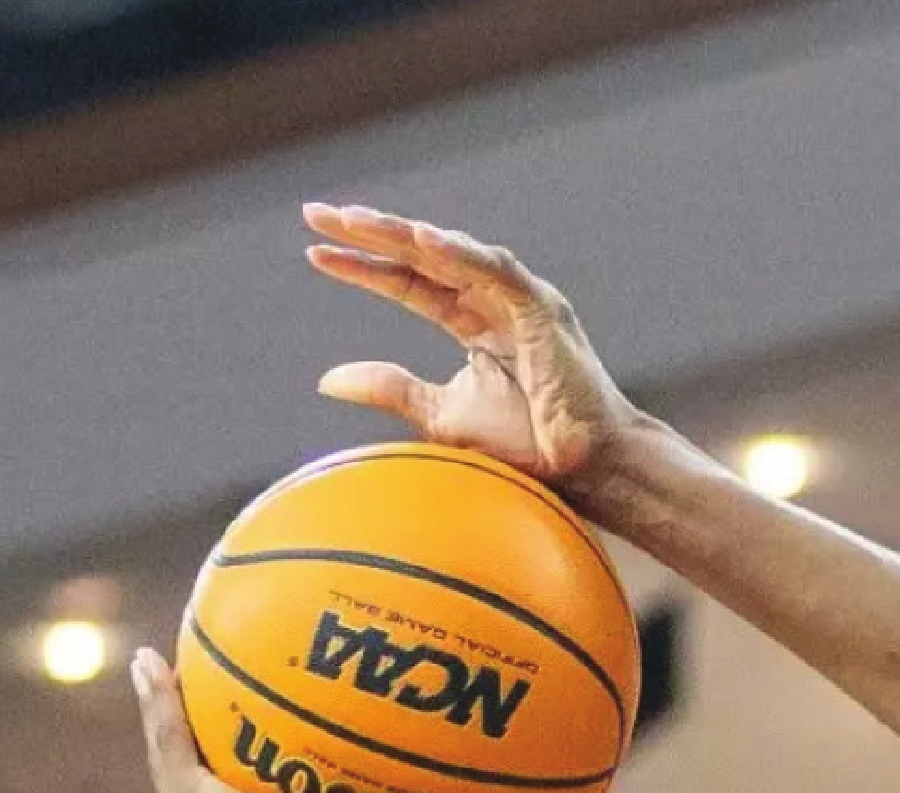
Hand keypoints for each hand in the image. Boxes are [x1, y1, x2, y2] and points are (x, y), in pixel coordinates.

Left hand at [305, 204, 641, 494]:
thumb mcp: (439, 413)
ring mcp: (520, 301)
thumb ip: (389, 388)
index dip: (363, 268)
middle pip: (423, 257)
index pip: (409, 284)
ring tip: (353, 221)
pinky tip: (420, 239)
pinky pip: (497, 271)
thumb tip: (325, 380)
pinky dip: (461, 253)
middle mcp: (494, 302)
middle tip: (317, 213)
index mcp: (473, 324)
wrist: (584, 472)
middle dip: (370, 234)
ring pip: (453, 253)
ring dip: (403, 234)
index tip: (315, 254)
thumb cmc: (528, 447)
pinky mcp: (544, 310)